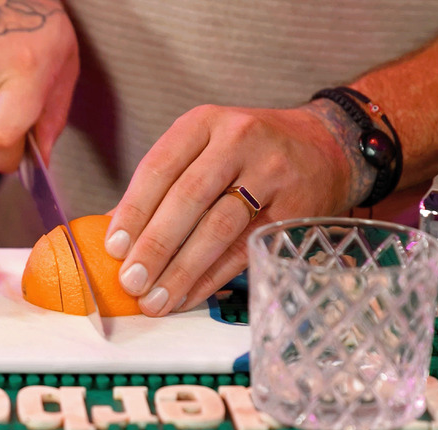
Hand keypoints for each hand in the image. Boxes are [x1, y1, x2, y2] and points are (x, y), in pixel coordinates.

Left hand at [104, 103, 352, 316]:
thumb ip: (162, 185)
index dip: (133, 210)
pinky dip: (212, 277)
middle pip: (188, 198)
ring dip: (182, 269)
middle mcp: (238, 140)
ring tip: (155, 299)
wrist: (324, 146)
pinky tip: (188, 295)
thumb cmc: (247, 152)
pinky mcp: (295, 207)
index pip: (159, 167)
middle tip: (131, 281)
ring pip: (218, 227)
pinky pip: (245, 249)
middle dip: (155, 245)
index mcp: (204, 122)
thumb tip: (113, 235)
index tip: (113, 247)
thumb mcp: (204, 148)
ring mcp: (271, 172)